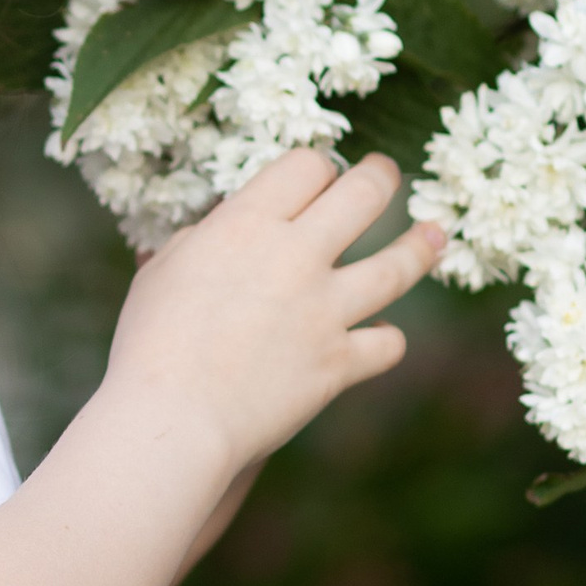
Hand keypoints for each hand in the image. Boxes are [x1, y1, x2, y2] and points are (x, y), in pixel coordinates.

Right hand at [104, 151, 445, 478]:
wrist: (172, 419)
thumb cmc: (150, 345)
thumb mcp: (163, 272)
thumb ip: (203, 240)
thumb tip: (224, 229)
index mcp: (248, 225)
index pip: (306, 166)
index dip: (315, 167)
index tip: (316, 177)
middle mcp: (297, 257)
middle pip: (365, 194)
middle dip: (380, 177)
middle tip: (385, 175)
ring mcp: (325, 311)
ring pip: (397, 266)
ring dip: (420, 245)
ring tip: (434, 234)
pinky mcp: (338, 364)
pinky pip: (387, 344)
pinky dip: (387, 339)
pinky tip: (384, 335)